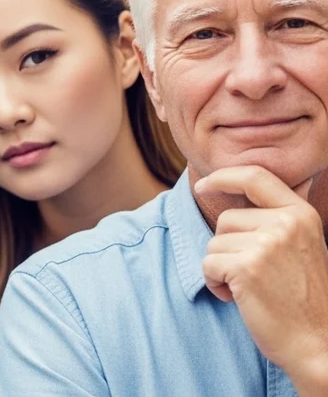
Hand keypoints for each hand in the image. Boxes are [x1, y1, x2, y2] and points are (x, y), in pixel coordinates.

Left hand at [196, 166, 327, 386]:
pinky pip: (207, 265)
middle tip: (254, 275)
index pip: (255, 176)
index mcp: (301, 214)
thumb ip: (276, 222)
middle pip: (225, 219)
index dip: (223, 177)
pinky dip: (214, 283)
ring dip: (221, 268)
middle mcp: (286, 223)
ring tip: (251, 288)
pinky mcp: (246, 266)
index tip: (203, 184)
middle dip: (228, 247)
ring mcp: (266, 244)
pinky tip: (239, 298)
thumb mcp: (301, 247)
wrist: (319, 342)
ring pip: (213, 243)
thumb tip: (234, 200)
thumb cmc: (304, 299)